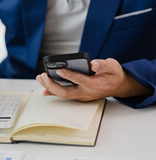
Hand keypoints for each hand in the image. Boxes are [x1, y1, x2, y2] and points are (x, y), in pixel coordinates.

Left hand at [36, 58, 151, 100]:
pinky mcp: (77, 95)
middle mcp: (86, 92)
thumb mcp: (113, 67)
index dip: (69, 75)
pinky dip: (53, 92)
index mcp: (95, 84)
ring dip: (50, 87)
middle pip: (66, 92)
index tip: (59, 69)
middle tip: (43, 76)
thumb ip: (104, 65)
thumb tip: (94, 64)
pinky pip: (64, 95)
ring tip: (40, 78)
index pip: (80, 80)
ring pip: (63, 94)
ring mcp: (81, 95)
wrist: (118, 86)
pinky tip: (43, 89)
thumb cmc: (114, 75)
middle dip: (52, 85)